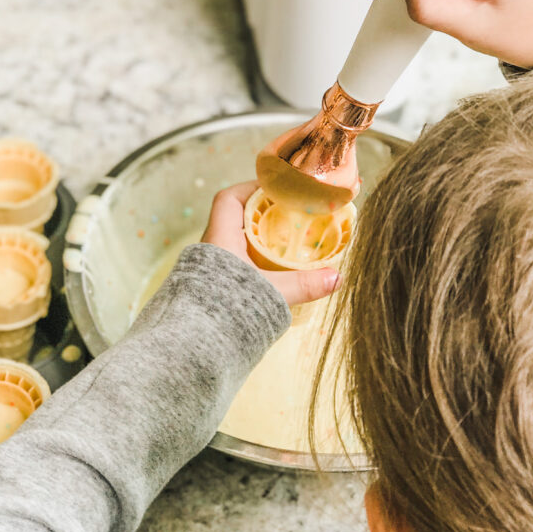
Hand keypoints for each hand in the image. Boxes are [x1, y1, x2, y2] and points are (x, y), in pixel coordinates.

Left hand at [200, 182, 340, 307]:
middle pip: (236, 218)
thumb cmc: (225, 309)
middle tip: (291, 216)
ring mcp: (210, 266)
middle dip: (263, 214)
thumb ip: (303, 284)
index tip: (279, 189)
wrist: (194, 343)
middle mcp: (211, 247)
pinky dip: (254, 258)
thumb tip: (337, 277)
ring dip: (259, 238)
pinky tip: (272, 268)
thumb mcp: (271, 293)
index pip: (229, 198)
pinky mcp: (211, 284)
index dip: (252, 188)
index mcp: (219, 238)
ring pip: (236, 241)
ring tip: (287, 240)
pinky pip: (234, 261)